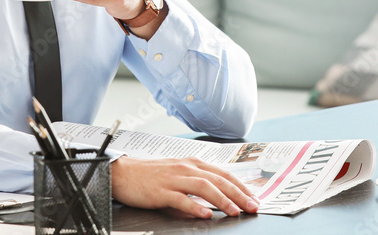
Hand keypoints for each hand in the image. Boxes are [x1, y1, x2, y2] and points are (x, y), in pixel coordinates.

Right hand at [110, 156, 259, 217]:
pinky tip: (206, 214)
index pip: (222, 173)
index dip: (240, 185)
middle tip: (253, 206)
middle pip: (218, 179)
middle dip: (239, 194)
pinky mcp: (161, 191)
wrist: (122, 173)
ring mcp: (173, 179)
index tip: (254, 197)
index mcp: (192, 163)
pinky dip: (195, 207)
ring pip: (204, 187)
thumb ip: (196, 183)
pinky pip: (181, 199)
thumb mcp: (177, 173)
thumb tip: (216, 199)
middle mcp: (185, 168)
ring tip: (235, 211)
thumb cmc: (150, 175)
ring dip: (222, 200)